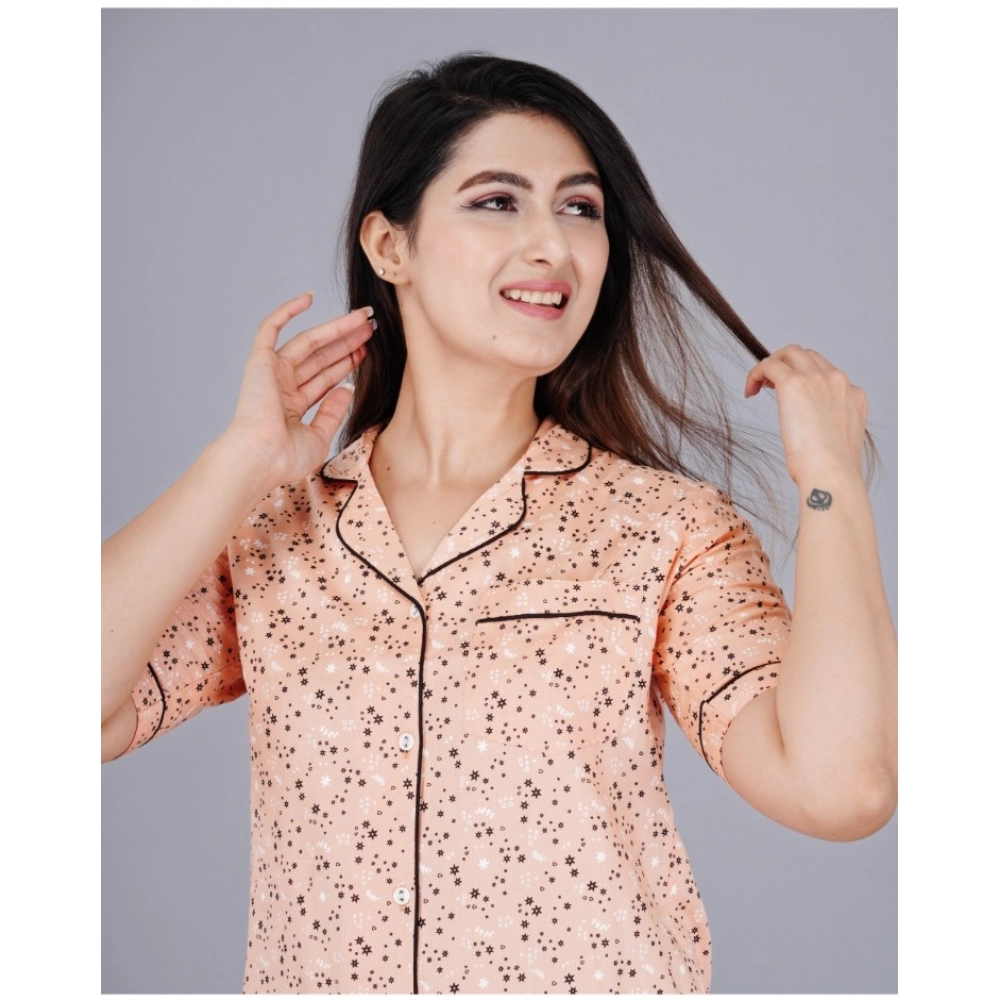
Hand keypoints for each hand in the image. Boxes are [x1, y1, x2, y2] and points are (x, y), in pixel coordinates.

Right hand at [223, 293, 373, 489]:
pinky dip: (287, 311)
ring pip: (308, 342)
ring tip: (362, 317)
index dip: (347, 362)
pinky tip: (310, 297)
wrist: (260, 459)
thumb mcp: (319, 437)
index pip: (325, 377)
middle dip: (347, 342)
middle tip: (372, 327)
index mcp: (292, 406)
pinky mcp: (260, 361)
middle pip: (321, 357)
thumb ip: (332, 412)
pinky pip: (270, 328)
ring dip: (335, 328)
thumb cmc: (284, 458)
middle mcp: (281, 386)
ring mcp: (271, 372)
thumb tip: (346, 389)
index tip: (368, 350)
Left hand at [745, 345, 867, 485]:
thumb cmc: (831, 470)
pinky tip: (749, 392)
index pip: (826, 373)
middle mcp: (838, 382)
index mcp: (852, 396)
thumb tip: (810, 435)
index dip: (804, 378)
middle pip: (808, 356)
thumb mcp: (837, 444)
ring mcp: (817, 379)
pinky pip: (769, 364)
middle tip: (770, 386)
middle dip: (787, 365)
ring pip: (790, 353)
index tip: (790, 396)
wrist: (831, 474)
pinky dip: (755, 373)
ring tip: (758, 386)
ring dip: (772, 365)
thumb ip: (828, 429)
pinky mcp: (794, 384)